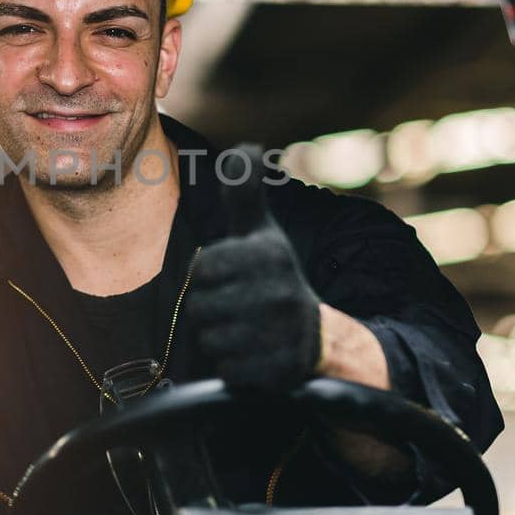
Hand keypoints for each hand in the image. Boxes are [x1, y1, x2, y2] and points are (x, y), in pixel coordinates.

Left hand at [184, 144, 322, 391]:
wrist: (315, 337)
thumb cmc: (274, 277)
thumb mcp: (262, 232)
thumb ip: (244, 193)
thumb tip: (246, 145)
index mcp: (269, 255)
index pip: (200, 269)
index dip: (207, 276)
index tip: (230, 278)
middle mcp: (278, 291)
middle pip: (199, 307)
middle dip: (211, 309)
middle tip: (237, 306)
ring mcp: (280, 332)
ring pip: (210, 339)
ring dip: (221, 338)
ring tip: (246, 328)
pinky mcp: (278, 369)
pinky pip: (226, 369)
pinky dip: (233, 365)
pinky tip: (254, 352)